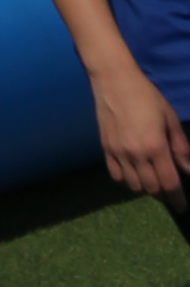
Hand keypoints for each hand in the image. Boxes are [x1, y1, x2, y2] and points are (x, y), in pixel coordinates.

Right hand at [94, 57, 188, 196]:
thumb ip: (180, 146)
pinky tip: (133, 171)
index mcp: (155, 147)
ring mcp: (119, 153)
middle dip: (163, 193)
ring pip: (133, 185)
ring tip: (151, 178)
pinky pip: (116, 175)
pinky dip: (126, 179)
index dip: (177, 199)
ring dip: (145, 187)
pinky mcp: (105, 148)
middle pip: (151, 188)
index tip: (182, 206)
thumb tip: (188, 169)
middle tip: (168, 187)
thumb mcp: (170, 117)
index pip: (169, 183)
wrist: (113, 80)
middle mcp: (136, 155)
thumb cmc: (146, 95)